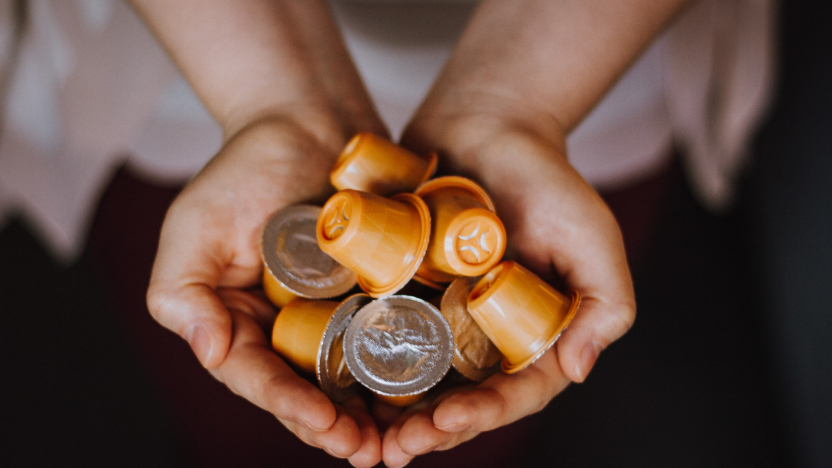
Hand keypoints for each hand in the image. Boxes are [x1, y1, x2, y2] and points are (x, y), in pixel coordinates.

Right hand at [146, 114, 382, 466]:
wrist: (306, 120)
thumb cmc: (242, 170)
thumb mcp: (193, 227)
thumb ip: (182, 293)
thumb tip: (209, 352)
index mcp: (241, 324)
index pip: (261, 378)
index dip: (290, 406)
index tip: (323, 425)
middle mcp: (289, 329)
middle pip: (311, 391)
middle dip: (337, 427)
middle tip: (368, 452)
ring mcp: (336, 313)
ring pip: (355, 377)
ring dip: (375, 414)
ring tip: (399, 442)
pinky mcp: (377, 292)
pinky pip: (393, 335)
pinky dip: (408, 367)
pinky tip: (430, 391)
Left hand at [380, 102, 635, 466]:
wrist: (487, 125)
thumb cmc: (547, 179)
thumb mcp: (593, 238)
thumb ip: (607, 304)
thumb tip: (579, 369)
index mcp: (532, 335)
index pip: (512, 393)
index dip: (481, 416)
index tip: (445, 422)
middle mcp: (484, 334)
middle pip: (458, 398)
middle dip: (428, 431)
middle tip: (394, 450)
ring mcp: (441, 314)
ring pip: (415, 378)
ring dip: (389, 414)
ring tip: (360, 436)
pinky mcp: (404, 288)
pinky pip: (382, 332)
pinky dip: (362, 362)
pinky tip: (336, 382)